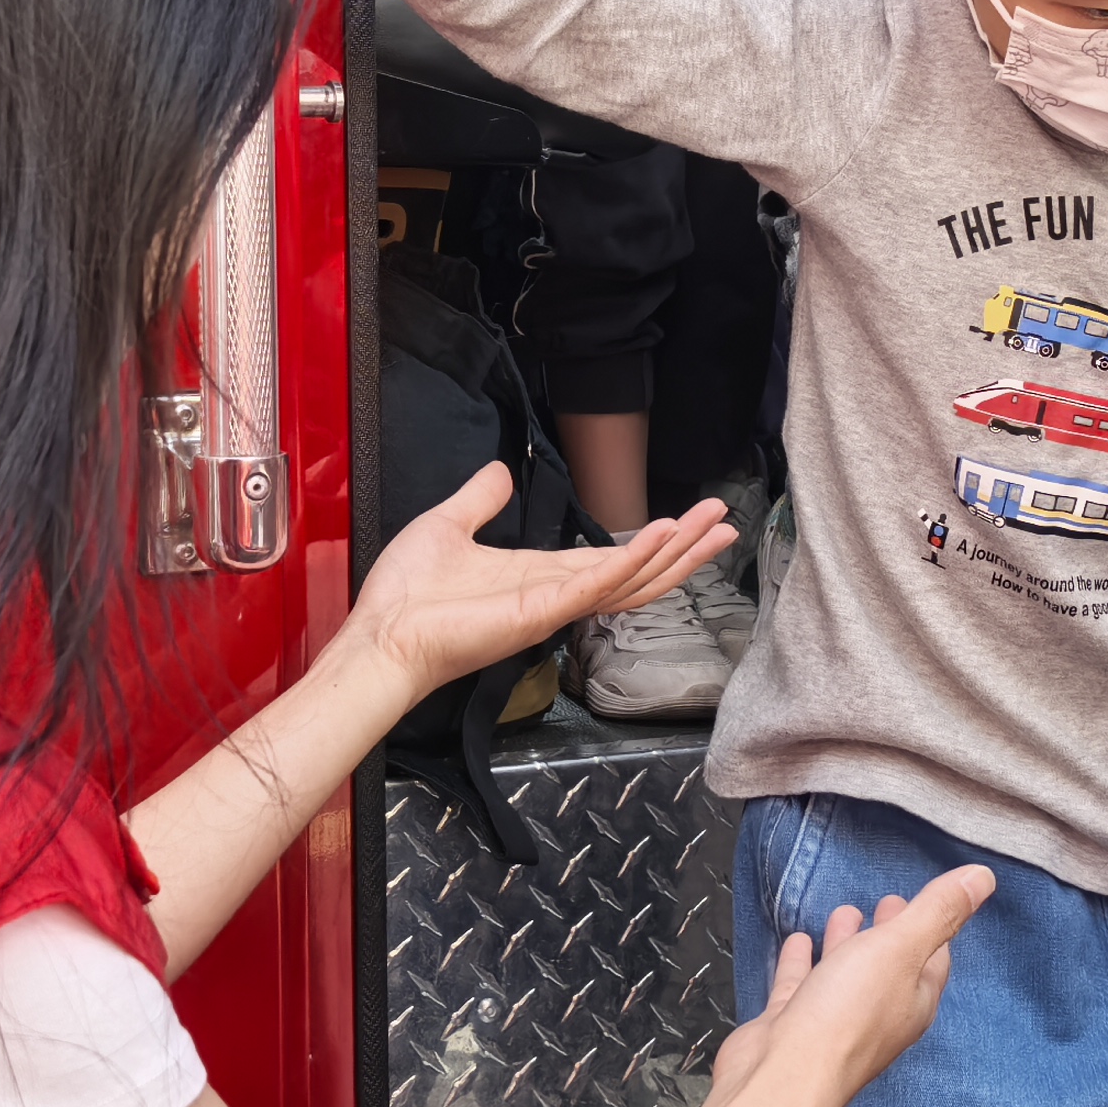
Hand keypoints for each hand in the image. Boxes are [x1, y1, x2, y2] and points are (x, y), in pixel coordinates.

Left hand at [326, 467, 730, 717]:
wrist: (382, 635)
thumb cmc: (407, 595)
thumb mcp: (448, 525)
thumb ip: (480, 499)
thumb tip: (501, 471)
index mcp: (541, 576)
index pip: (611, 558)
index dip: (652, 540)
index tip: (687, 517)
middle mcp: (557, 593)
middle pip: (637, 572)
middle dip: (683, 548)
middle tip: (726, 520)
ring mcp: (554, 605)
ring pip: (631, 580)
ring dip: (674, 552)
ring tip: (715, 526)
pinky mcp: (542, 612)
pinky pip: (597, 584)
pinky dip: (631, 559)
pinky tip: (661, 535)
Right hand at [708, 868, 995, 1106]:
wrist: (783, 1077)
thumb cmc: (846, 1018)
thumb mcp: (900, 949)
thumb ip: (938, 911)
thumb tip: (984, 877)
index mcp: (913, 1001)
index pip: (933, 960)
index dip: (932, 927)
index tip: (928, 899)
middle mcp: (878, 1016)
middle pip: (890, 966)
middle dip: (891, 933)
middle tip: (888, 901)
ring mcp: (833, 1023)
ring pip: (846, 973)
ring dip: (848, 943)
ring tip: (844, 913)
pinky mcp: (794, 1025)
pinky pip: (802, 985)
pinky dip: (803, 961)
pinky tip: (798, 942)